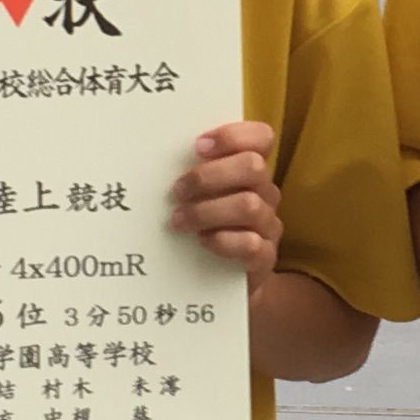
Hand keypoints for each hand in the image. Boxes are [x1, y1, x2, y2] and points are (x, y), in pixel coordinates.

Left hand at [172, 121, 283, 279]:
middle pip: (252, 167)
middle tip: (177, 191)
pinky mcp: (264, 257)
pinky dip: (222, 241)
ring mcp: (268, 226)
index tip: (198, 146)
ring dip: (207, 211)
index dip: (233, 136)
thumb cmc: (205, 228)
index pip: (261, 138)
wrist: (221, 284)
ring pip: (249, 205)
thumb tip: (151, 154)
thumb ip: (190, 173)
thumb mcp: (201, 196)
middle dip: (208, 176)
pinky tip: (202, 242)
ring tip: (178, 220)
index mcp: (250, 171)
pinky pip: (250, 244)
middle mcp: (265, 193)